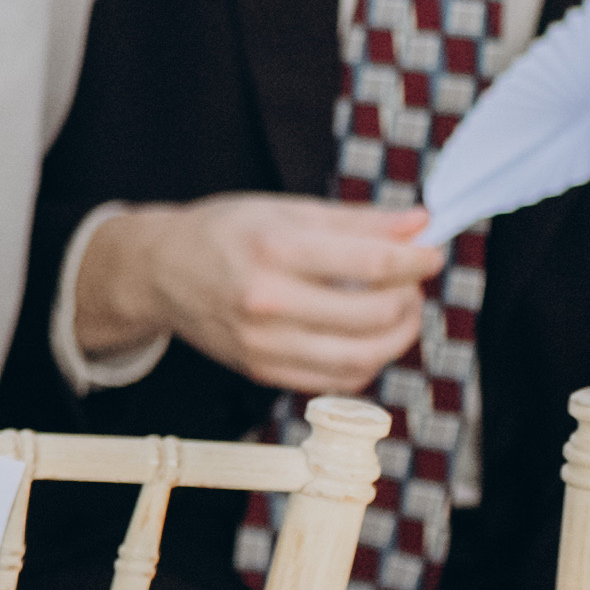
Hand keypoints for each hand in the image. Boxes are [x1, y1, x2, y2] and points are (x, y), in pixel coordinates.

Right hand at [92, 194, 441, 399]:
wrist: (158, 272)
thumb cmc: (223, 233)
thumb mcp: (284, 210)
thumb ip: (355, 220)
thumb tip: (420, 223)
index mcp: (273, 248)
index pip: (373, 263)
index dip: (417, 260)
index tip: (431, 253)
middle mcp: (265, 300)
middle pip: (374, 313)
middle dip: (410, 296)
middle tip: (410, 282)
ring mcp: (262, 342)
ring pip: (362, 356)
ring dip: (398, 336)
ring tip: (398, 312)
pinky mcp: (260, 369)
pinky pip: (335, 379)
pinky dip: (366, 362)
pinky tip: (367, 338)